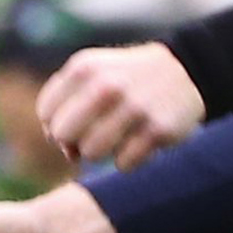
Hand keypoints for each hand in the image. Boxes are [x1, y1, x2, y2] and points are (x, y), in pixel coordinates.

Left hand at [36, 42, 206, 169]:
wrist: (186, 71)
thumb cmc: (126, 79)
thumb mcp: (93, 72)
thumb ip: (64, 102)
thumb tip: (62, 147)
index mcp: (84, 68)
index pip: (46, 113)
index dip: (56, 124)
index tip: (76, 121)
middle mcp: (106, 85)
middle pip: (63, 135)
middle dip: (73, 142)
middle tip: (92, 135)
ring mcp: (134, 107)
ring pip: (92, 153)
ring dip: (102, 152)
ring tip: (116, 138)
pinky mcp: (158, 130)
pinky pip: (123, 164)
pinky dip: (128, 159)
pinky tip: (139, 142)